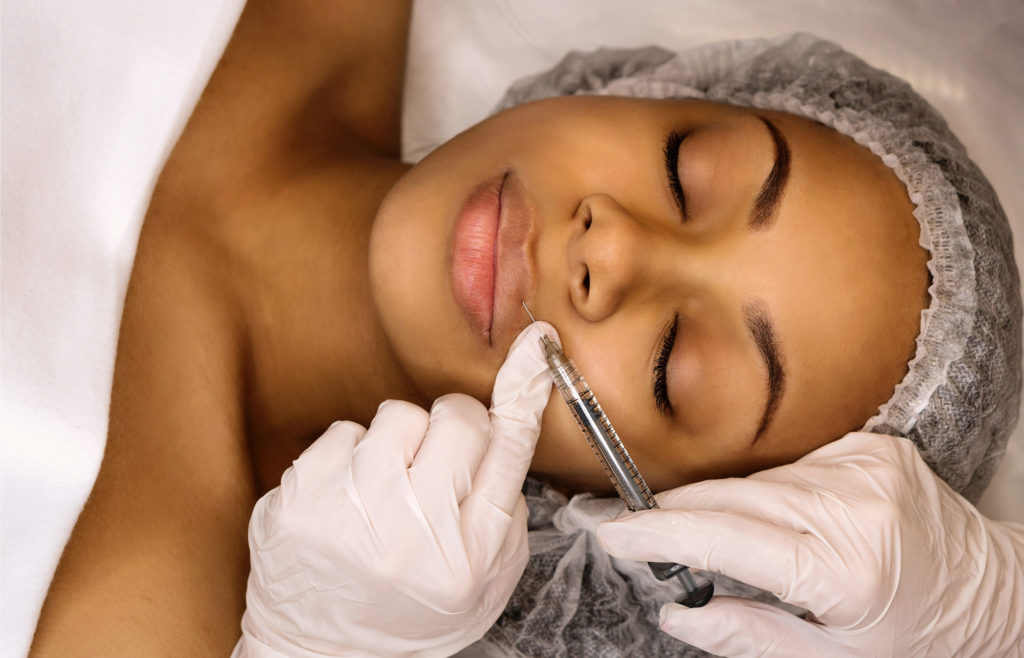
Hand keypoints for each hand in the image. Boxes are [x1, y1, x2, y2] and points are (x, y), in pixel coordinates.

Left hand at [233, 323, 556, 656]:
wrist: (322, 654)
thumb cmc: (411, 614)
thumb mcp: (482, 581)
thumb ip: (503, 507)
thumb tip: (510, 419)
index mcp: (467, 558)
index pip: (507, 450)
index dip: (524, 391)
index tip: (535, 346)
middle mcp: (410, 535)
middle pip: (457, 418)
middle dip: (454, 429)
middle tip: (437, 466)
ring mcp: (348, 515)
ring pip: (399, 415)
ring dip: (401, 441)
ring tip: (387, 488)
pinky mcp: (298, 500)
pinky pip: (345, 430)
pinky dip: (353, 455)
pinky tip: (349, 496)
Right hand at [597, 432, 1023, 656]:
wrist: (992, 594)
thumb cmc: (916, 639)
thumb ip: (747, 635)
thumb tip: (677, 615)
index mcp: (845, 567)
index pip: (724, 538)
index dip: (657, 532)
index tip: (610, 531)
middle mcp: (854, 504)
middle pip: (730, 497)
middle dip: (671, 513)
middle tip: (624, 525)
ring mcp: (865, 466)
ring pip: (754, 478)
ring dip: (719, 502)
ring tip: (698, 530)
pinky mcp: (871, 445)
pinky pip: (789, 463)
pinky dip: (765, 487)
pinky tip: (771, 514)